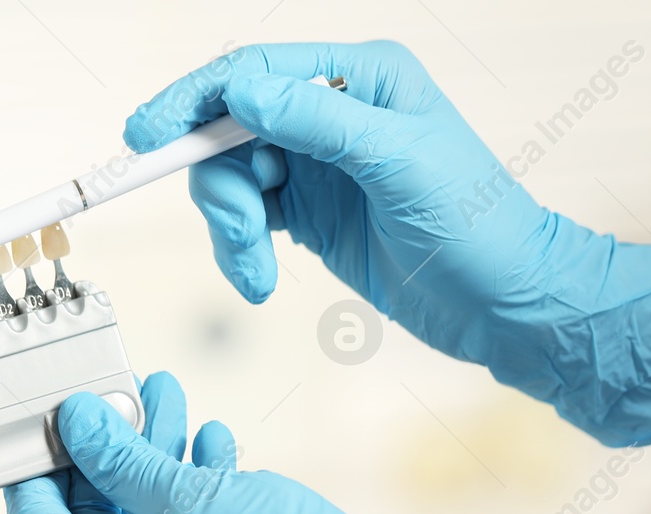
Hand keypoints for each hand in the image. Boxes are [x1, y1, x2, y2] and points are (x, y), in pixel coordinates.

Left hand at [6, 373, 598, 513]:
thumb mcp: (182, 497)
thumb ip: (121, 458)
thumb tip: (80, 425)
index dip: (40, 462)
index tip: (46, 417)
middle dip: (109, 447)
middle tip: (118, 395)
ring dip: (155, 456)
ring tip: (167, 397)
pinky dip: (191, 490)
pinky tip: (213, 447)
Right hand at [126, 41, 650, 445]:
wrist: (505, 304)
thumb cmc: (476, 225)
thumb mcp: (397, 162)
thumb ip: (317, 121)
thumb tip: (240, 89)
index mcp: (360, 78)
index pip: (255, 72)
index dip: (193, 100)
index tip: (146, 137)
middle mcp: (333, 114)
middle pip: (230, 128)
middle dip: (220, 183)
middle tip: (241, 231)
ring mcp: (319, 165)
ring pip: (232, 178)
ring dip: (230, 227)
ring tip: (254, 272)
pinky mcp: (312, 214)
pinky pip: (247, 219)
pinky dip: (239, 250)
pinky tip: (258, 281)